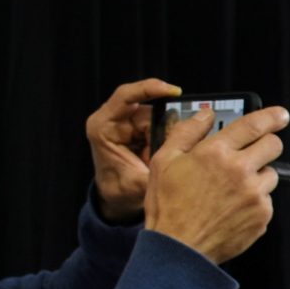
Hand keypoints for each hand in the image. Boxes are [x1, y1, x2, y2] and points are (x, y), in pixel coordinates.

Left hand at [87, 79, 179, 221]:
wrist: (116, 200)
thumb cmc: (120, 191)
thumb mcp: (140, 183)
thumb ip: (161, 167)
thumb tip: (186, 151)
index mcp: (104, 127)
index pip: (125, 96)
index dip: (149, 89)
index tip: (173, 91)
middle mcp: (114, 120)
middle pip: (151, 111)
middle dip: (168, 129)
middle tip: (174, 149)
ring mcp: (128, 123)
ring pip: (160, 119)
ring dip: (168, 137)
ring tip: (163, 158)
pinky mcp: (139, 128)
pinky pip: (162, 126)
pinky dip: (169, 139)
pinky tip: (167, 153)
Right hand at [144, 105, 285, 264]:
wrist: (178, 248)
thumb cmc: (168, 205)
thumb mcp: (164, 161)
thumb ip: (187, 132)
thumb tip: (206, 114)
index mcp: (216, 153)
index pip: (254, 125)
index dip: (271, 116)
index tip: (280, 115)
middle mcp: (240, 171)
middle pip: (273, 146)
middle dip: (265, 145)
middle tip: (250, 153)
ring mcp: (254, 195)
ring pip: (271, 174)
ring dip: (257, 176)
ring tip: (231, 188)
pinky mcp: (262, 216)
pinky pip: (266, 200)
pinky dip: (254, 201)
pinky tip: (232, 207)